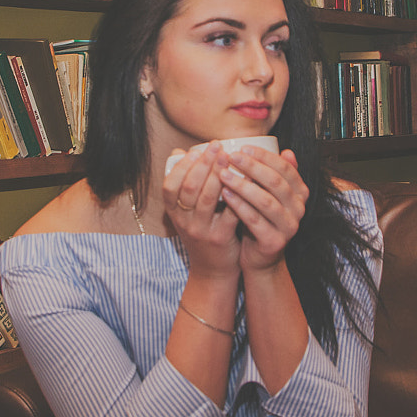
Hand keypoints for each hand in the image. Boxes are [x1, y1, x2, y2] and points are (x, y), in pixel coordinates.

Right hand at [162, 142, 241, 277]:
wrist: (213, 269)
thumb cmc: (202, 230)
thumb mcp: (186, 211)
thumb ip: (185, 183)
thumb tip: (181, 151)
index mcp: (173, 212)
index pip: (170, 186)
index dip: (182, 166)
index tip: (196, 150)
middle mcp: (183, 221)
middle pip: (189, 189)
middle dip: (203, 164)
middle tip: (217, 147)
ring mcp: (201, 230)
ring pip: (208, 199)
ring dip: (219, 175)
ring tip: (230, 158)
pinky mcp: (220, 238)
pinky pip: (229, 212)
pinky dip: (237, 194)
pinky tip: (246, 180)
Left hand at [217, 146, 308, 273]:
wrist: (259, 257)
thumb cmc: (260, 218)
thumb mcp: (269, 194)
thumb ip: (275, 175)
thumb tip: (286, 150)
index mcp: (300, 193)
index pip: (285, 168)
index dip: (264, 156)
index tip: (241, 148)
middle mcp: (299, 209)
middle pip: (276, 182)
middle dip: (252, 167)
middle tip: (231, 157)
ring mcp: (289, 227)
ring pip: (265, 201)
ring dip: (243, 185)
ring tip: (223, 174)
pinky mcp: (275, 242)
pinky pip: (255, 220)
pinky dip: (239, 206)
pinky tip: (225, 195)